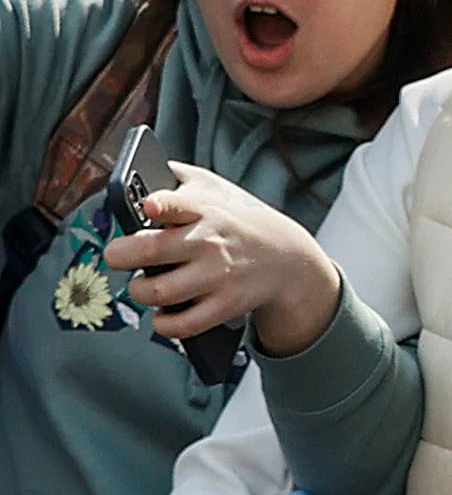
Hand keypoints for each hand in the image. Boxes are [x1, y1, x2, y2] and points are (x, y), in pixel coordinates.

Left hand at [98, 166, 344, 356]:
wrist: (288, 260)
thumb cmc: (238, 222)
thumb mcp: (216, 189)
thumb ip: (177, 178)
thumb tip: (137, 169)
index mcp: (204, 210)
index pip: (179, 203)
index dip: (161, 204)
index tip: (149, 205)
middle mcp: (209, 242)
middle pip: (149, 252)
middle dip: (119, 255)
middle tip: (119, 255)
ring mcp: (218, 276)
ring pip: (156, 292)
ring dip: (139, 290)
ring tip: (144, 284)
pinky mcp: (224, 305)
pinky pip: (180, 324)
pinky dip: (163, 323)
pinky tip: (163, 312)